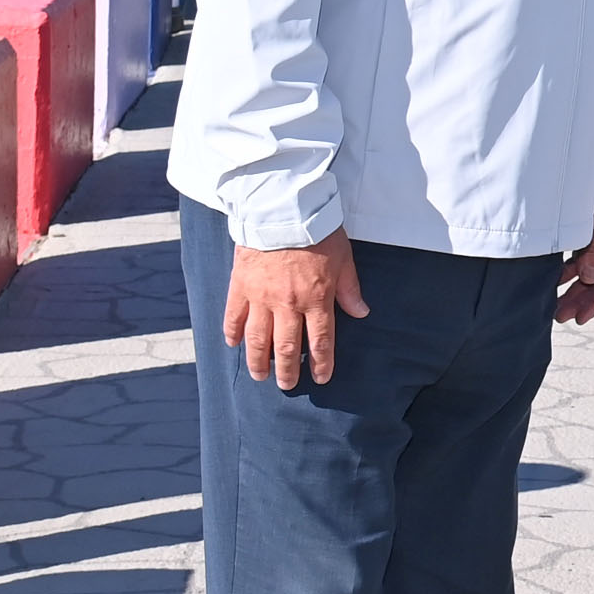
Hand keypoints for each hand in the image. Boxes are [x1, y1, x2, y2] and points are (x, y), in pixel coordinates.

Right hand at [225, 229, 366, 387]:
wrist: (282, 209)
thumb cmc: (317, 231)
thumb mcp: (344, 258)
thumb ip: (349, 289)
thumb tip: (361, 312)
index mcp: (316, 299)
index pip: (320, 341)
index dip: (321, 363)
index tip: (320, 378)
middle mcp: (288, 304)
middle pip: (287, 347)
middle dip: (288, 371)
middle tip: (287, 385)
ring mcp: (261, 297)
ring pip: (258, 339)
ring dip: (258, 361)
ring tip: (260, 375)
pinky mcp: (240, 285)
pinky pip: (233, 316)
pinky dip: (232, 333)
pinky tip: (233, 345)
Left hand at [557, 195, 593, 325]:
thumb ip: (592, 250)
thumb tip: (587, 279)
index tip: (579, 319)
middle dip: (580, 301)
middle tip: (560, 316)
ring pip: (589, 274)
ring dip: (574, 289)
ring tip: (555, 304)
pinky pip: (582, 260)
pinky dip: (570, 272)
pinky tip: (555, 280)